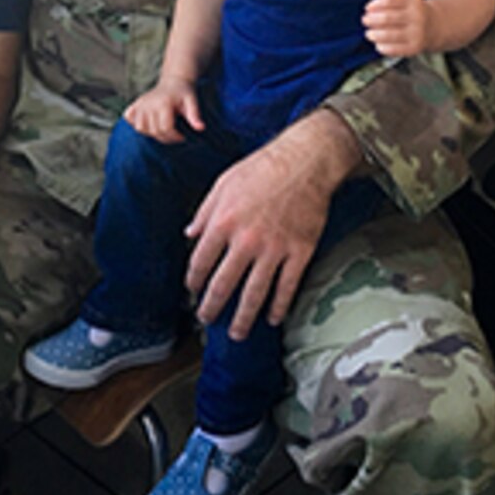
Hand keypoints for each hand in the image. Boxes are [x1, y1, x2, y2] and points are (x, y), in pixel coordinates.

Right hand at [124, 77, 203, 142]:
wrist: (174, 81)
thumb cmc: (184, 93)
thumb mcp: (192, 102)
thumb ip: (195, 115)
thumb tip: (200, 128)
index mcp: (163, 103)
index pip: (165, 128)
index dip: (175, 137)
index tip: (182, 137)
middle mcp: (149, 104)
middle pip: (154, 131)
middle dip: (166, 138)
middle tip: (175, 136)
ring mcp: (140, 104)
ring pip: (140, 128)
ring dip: (151, 133)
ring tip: (163, 130)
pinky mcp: (136, 104)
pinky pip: (129, 118)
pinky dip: (135, 123)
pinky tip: (147, 123)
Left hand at [185, 111, 361, 336]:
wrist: (304, 161)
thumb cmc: (262, 168)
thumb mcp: (223, 184)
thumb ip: (204, 212)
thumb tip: (189, 234)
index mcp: (223, 222)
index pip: (200, 262)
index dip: (193, 281)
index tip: (192, 291)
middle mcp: (246, 240)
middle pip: (223, 284)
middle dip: (211, 307)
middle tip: (206, 319)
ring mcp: (274, 249)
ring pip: (254, 294)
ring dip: (243, 318)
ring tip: (236, 333)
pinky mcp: (299, 252)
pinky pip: (287, 287)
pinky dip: (278, 306)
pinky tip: (272, 318)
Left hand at [362, 0, 428, 56]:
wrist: (436, 26)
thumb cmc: (411, 9)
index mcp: (413, 1)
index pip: (390, 0)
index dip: (375, 4)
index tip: (368, 7)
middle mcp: (417, 17)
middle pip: (388, 18)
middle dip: (372, 20)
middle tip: (365, 20)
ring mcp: (417, 33)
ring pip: (389, 35)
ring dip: (374, 34)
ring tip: (369, 33)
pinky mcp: (415, 48)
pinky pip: (394, 49)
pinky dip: (382, 47)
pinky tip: (378, 43)